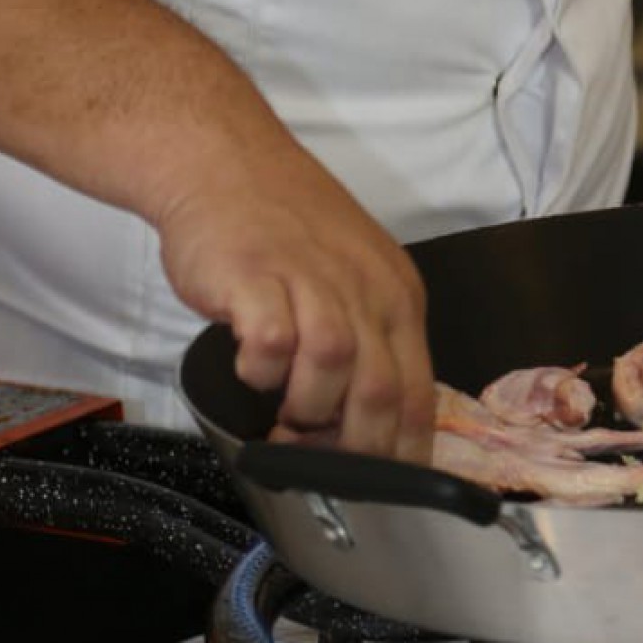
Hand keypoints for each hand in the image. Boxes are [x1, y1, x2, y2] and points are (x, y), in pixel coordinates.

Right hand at [155, 139, 435, 460]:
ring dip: (305, 411)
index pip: (420, 396)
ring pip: (332, 374)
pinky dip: (261, 372)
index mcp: (396, 295)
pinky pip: (272, 348)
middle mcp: (364, 289)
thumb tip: (363, 424)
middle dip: (349, 448)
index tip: (374, 482)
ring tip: (281, 411)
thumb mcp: (350, 274)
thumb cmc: (282, 223)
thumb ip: (365, 340)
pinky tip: (251, 363)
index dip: (399, 453)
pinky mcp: (257, 279)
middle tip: (316, 455)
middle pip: (381, 395)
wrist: (222, 160)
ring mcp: (310, 282)